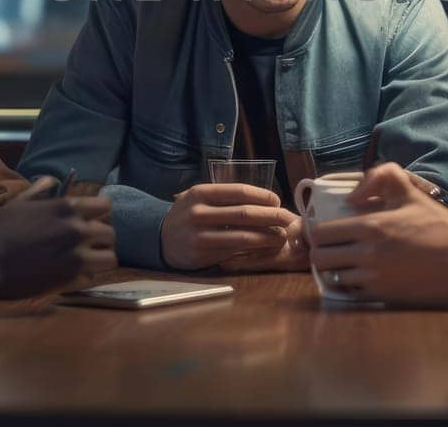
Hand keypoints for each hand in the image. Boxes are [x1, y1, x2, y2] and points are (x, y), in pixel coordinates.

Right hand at [0, 176, 115, 298]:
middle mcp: (77, 230)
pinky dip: (85, 278)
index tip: (91, 220)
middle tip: (89, 245)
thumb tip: (52, 179)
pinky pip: (92, 278)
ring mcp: (77, 256)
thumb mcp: (19, 203)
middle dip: (101, 239)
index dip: (99, 214)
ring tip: (88, 263)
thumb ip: (40, 190)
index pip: (105, 206)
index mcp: (67, 208)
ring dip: (100, 259)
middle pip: (110, 234)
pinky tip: (72, 277)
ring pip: (110, 258)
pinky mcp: (71, 280)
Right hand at [160, 183, 298, 271]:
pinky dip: (254, 251)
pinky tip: (265, 249)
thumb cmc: (187, 214)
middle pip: (244, 214)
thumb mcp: (199, 197)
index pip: (239, 191)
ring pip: (243, 237)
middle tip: (288, 219)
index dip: (262, 196)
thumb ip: (225, 196)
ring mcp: (200, 236)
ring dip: (267, 237)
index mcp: (200, 193)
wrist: (158, 238)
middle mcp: (198, 213)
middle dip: (271, 217)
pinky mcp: (202, 256)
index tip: (277, 200)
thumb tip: (265, 201)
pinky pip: (235, 253)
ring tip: (281, 236)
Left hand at [307, 162, 447, 305]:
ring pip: (333, 278)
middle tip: (331, 248)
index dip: (318, 231)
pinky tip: (361, 277)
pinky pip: (351, 293)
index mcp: (371, 226)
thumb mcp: (414, 194)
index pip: (322, 233)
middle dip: (321, 252)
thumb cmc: (442, 228)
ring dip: (335, 270)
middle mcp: (367, 254)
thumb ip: (383, 177)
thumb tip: (352, 194)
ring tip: (345, 263)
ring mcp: (374, 278)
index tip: (324, 230)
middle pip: (320, 258)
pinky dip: (350, 286)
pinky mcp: (384, 296)